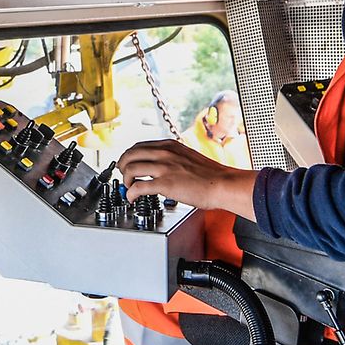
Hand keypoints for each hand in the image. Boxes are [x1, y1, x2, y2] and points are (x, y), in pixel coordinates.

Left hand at [117, 140, 257, 219]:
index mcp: (170, 146)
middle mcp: (165, 153)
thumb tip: (161, 167)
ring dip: (125, 180)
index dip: (129, 156)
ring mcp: (164, 167)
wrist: (223, 184)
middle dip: (122, 166)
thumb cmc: (210, 175)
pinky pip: (138, 187)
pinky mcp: (165, 183)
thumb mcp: (188, 157)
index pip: (139, 146)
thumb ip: (173, 158)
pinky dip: (131, 194)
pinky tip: (132, 198)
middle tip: (124, 175)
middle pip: (130, 154)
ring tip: (129, 188)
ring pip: (130, 168)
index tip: (128, 164)